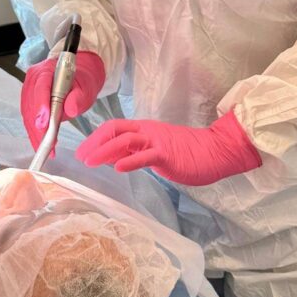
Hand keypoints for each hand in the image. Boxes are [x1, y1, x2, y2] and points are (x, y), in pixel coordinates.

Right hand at [21, 51, 105, 148]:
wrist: (76, 76)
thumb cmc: (80, 81)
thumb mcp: (85, 87)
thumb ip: (78, 97)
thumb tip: (70, 109)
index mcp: (47, 71)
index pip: (40, 88)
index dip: (41, 107)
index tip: (44, 124)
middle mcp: (33, 79)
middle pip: (31, 104)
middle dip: (37, 127)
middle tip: (46, 145)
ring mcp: (28, 89)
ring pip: (27, 113)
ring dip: (34, 132)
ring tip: (45, 149)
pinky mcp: (28, 100)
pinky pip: (28, 117)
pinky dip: (34, 132)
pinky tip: (40, 143)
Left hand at [76, 109, 261, 185]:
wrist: (216, 150)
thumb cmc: (187, 152)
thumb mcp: (154, 150)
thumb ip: (133, 152)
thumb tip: (110, 158)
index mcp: (143, 130)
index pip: (113, 128)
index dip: (95, 138)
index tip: (82, 151)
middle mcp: (147, 132)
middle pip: (114, 130)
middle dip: (94, 143)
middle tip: (80, 157)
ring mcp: (157, 141)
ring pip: (125, 141)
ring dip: (104, 151)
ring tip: (91, 162)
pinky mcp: (167, 154)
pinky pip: (145, 156)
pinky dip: (130, 161)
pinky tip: (118, 168)